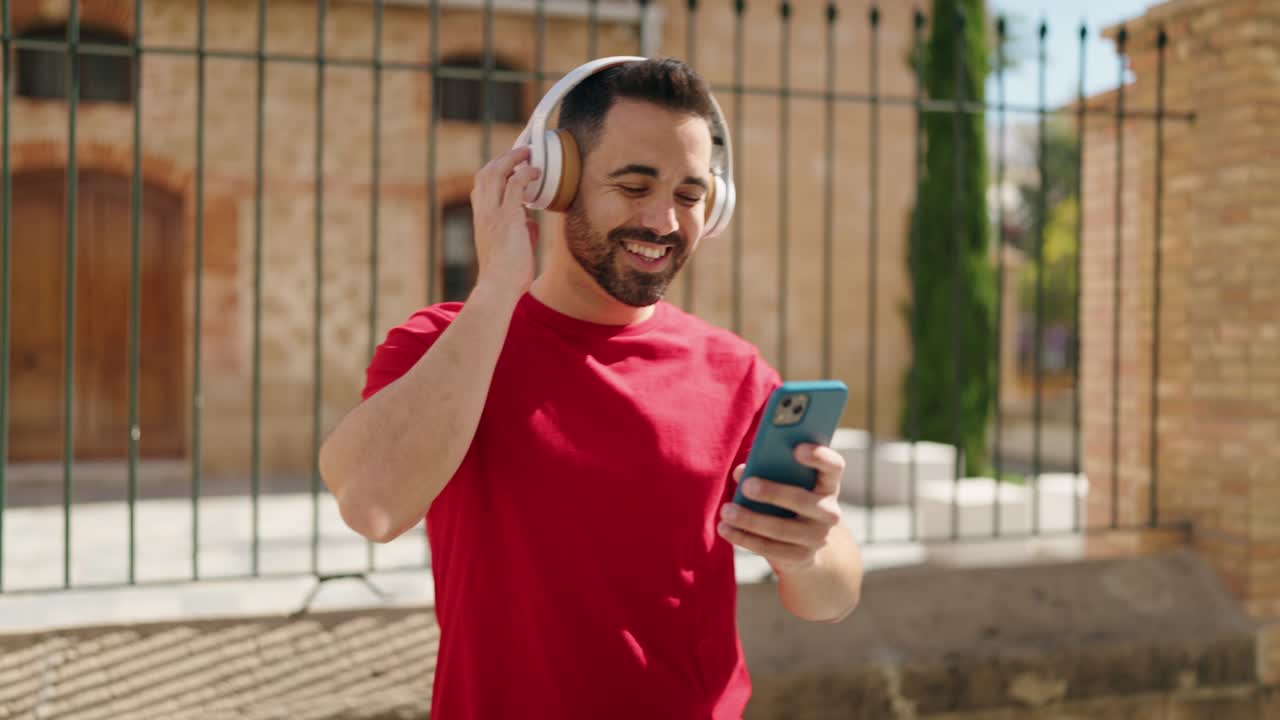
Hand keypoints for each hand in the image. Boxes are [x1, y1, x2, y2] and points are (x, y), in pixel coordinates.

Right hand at [468, 145, 541, 295]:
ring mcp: (493, 213)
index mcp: (481, 219)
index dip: (494, 171)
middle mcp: (483, 212)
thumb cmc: (507, 274)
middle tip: (521, 152)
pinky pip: (515, 184)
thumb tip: (531, 221)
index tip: (510, 166)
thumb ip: (520, 230)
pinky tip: (537, 172)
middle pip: (485, 173)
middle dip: (503, 158)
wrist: (498, 287)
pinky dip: (526, 173)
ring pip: (496, 172)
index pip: (481, 186)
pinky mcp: (507, 217)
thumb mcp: (513, 247)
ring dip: (512, 158)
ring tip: (528, 153)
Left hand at [718, 443, 845, 574]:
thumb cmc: (788, 500)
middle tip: (747, 485)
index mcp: (827, 484)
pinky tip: (725, 529)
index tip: (796, 448)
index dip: (819, 456)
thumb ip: (766, 470)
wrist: (805, 544)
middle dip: (774, 492)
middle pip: (803, 500)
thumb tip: (741, 471)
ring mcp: (817, 537)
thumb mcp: (784, 483)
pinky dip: (744, 538)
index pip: (834, 466)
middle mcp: (829, 512)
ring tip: (726, 510)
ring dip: (750, 519)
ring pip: (781, 529)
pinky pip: (769, 549)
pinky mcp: (801, 558)